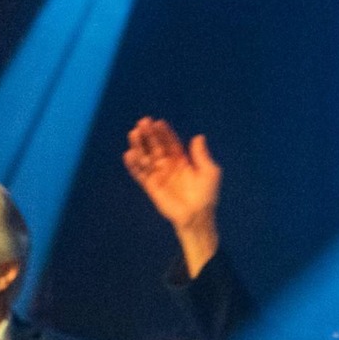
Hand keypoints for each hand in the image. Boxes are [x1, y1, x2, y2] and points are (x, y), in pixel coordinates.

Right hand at [123, 118, 221, 275]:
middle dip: (149, 135)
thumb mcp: (209, 172)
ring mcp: (159, 175)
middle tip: (143, 122)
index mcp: (182, 160)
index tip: (158, 122)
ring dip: (139, 145)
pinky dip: (133, 164)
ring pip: (145, 157)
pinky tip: (129, 154)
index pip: (170, 142)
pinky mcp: (151, 187)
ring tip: (134, 133)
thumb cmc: (206, 195)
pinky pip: (140, 174)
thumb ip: (202, 155)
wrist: (197, 217)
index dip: (164, 133)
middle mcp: (168, 166)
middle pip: (155, 146)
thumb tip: (199, 137)